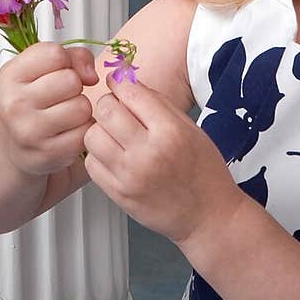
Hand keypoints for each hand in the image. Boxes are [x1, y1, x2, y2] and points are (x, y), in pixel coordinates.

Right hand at [0, 41, 99, 177]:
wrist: (12, 144)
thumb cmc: (31, 100)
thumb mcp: (40, 69)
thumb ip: (73, 57)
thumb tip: (92, 76)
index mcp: (10, 76)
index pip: (55, 55)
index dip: (64, 61)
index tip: (55, 72)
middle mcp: (15, 104)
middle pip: (71, 80)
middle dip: (74, 86)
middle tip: (61, 96)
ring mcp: (30, 132)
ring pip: (82, 107)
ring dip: (81, 109)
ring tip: (65, 113)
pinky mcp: (48, 154)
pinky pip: (86, 133)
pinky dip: (82, 130)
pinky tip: (67, 131)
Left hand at [81, 77, 242, 245]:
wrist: (208, 216)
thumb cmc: (204, 170)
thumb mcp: (191, 128)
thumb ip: (158, 104)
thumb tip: (127, 83)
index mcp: (170, 131)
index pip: (130, 92)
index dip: (120, 83)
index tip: (117, 83)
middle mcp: (148, 152)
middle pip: (105, 110)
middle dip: (108, 104)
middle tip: (115, 110)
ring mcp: (130, 176)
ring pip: (92, 136)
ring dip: (99, 130)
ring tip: (113, 135)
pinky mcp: (119, 194)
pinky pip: (91, 164)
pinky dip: (98, 155)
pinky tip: (113, 156)